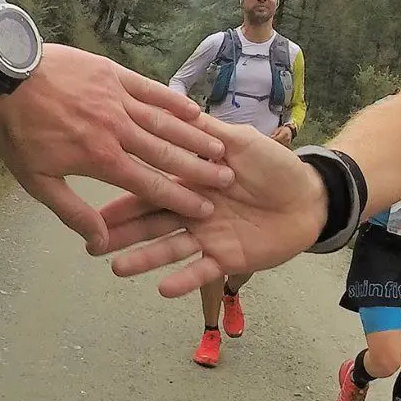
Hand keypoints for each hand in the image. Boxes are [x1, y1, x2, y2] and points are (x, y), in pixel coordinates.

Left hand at [0, 44, 232, 253]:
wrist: (1, 76)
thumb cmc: (17, 132)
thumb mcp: (36, 180)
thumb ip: (72, 211)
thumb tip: (101, 239)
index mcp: (101, 159)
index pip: (150, 184)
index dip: (180, 198)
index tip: (205, 208)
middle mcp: (118, 130)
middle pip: (167, 154)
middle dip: (199, 170)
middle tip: (226, 181)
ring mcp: (118, 100)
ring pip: (164, 122)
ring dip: (194, 138)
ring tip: (218, 151)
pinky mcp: (114, 75)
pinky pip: (150, 89)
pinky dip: (173, 101)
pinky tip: (193, 111)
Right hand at [92, 114, 329, 295]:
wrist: (310, 196)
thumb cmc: (276, 167)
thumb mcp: (240, 142)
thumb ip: (207, 135)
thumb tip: (175, 113)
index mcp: (191, 182)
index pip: (150, 190)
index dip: (123, 199)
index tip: (93, 207)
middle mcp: (192, 211)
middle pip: (151, 223)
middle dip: (121, 233)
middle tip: (90, 244)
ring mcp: (207, 237)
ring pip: (169, 249)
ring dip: (143, 259)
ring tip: (115, 268)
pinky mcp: (227, 258)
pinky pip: (202, 271)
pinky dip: (183, 280)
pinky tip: (162, 288)